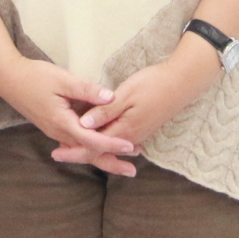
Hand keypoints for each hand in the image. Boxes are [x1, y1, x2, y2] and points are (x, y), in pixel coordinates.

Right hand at [0, 56, 141, 176]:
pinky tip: (101, 147)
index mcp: (63, 123)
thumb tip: (112, 98)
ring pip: (82, 150)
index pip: (92, 140)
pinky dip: (91, 148)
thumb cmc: (35, 77)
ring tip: (124, 161)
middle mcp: (59, 132)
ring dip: (103, 156)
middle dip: (111, 162)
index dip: (112, 144)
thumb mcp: (63, 80)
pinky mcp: (54, 127)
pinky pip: (76, 143)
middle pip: (89, 153)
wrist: (9, 79)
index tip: (131, 146)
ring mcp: (55, 132)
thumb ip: (87, 90)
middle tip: (133, 170)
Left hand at [61, 42, 221, 158]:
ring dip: (90, 148)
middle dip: (78, 152)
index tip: (56, 152)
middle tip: (57, 153)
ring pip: (109, 146)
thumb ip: (104, 112)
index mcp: (124, 130)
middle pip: (100, 150)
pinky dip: (104, 142)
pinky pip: (118, 141)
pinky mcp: (142, 127)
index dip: (74, 149)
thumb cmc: (153, 84)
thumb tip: (83, 126)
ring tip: (71, 147)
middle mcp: (130, 137)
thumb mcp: (126, 95)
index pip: (93, 145)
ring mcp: (138, 134)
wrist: (182, 83)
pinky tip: (96, 138)